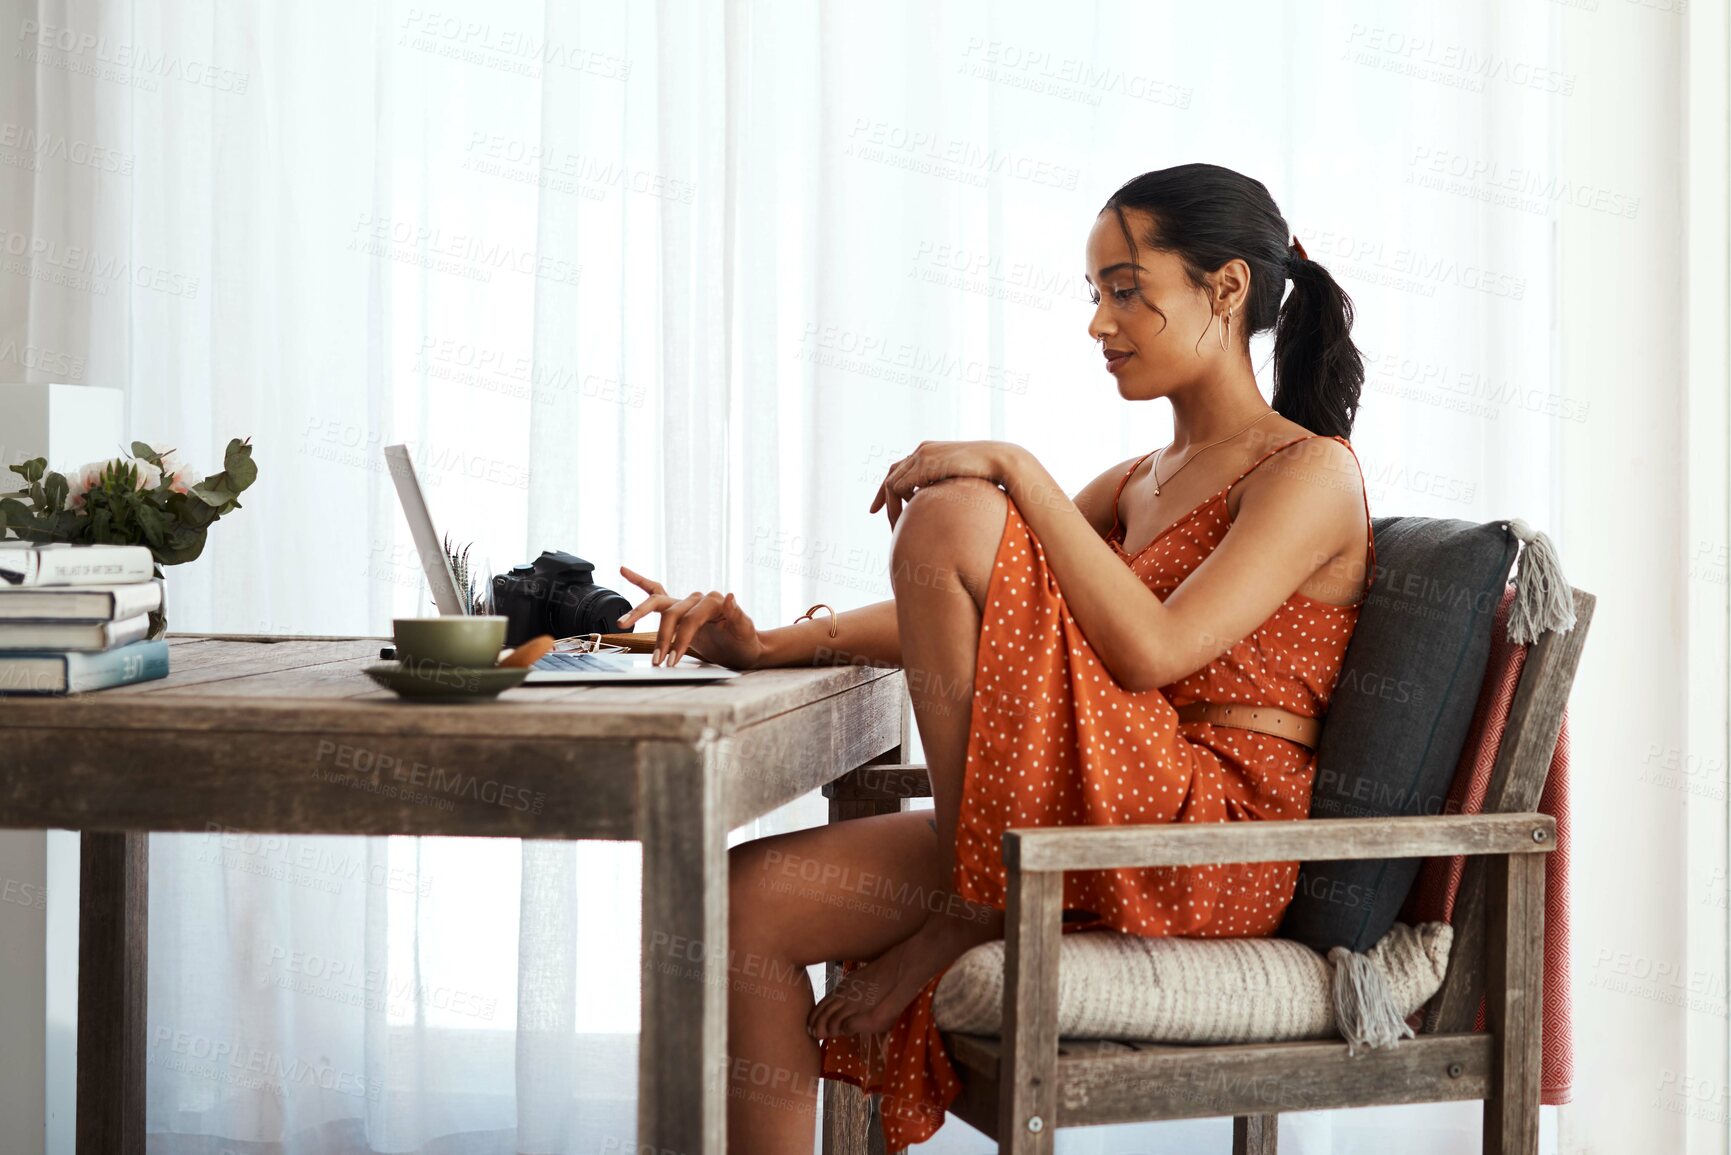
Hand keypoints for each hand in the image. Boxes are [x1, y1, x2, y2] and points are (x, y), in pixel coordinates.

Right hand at [614, 565, 768, 668]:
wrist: (744, 648)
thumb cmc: (745, 642)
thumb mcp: (745, 632)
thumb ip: (737, 614)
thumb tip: (730, 596)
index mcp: (714, 602)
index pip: (690, 619)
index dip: (679, 640)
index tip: (672, 661)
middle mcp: (699, 599)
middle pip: (672, 613)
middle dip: (661, 637)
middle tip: (656, 659)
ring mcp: (687, 603)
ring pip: (658, 603)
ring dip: (639, 614)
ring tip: (622, 624)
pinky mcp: (679, 611)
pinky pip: (656, 593)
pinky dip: (640, 582)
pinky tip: (625, 571)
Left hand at [868, 440, 1019, 528]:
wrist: (1000, 460)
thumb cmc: (989, 474)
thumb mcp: (962, 481)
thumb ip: (948, 489)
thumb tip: (944, 507)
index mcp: (932, 451)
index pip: (903, 467)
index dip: (892, 485)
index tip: (886, 502)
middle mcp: (923, 450)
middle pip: (892, 472)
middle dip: (881, 494)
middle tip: (873, 511)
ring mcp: (921, 455)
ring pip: (891, 482)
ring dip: (890, 505)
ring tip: (894, 525)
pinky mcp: (923, 464)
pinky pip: (896, 487)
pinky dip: (894, 504)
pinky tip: (902, 518)